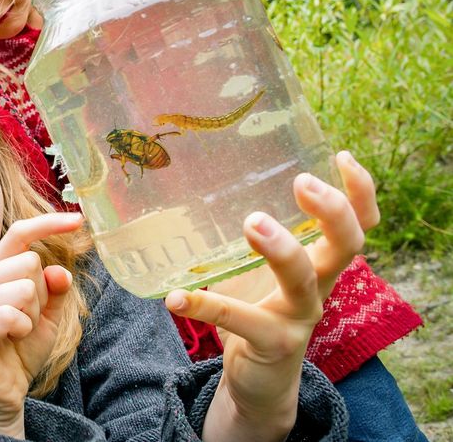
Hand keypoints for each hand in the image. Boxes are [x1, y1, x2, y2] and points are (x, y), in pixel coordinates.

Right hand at [0, 212, 82, 436]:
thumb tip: (60, 271)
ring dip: (31, 316)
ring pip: (22, 289)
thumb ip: (55, 291)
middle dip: (41, 295)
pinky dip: (22, 329)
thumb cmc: (21, 349)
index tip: (78, 219)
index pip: (19, 235)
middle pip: (29, 263)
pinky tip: (12, 341)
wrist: (4, 392)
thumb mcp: (48, 316)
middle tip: (27, 320)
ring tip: (18, 333)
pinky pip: (9, 315)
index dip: (48, 224)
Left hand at [166, 151, 374, 440]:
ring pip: (303, 281)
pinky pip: (240, 320)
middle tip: (302, 182)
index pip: (359, 224)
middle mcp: (319, 286)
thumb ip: (241, 234)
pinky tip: (176, 298)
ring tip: (252, 222)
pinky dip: (205, 306)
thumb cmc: (257, 310)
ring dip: (281, 249)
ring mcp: (299, 317)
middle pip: (346, 245)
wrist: (259, 381)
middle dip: (332, 212)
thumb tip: (188, 182)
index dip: (360, 192)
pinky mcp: (272, 343)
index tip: (341, 156)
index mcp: (319, 262)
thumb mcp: (256, 268)